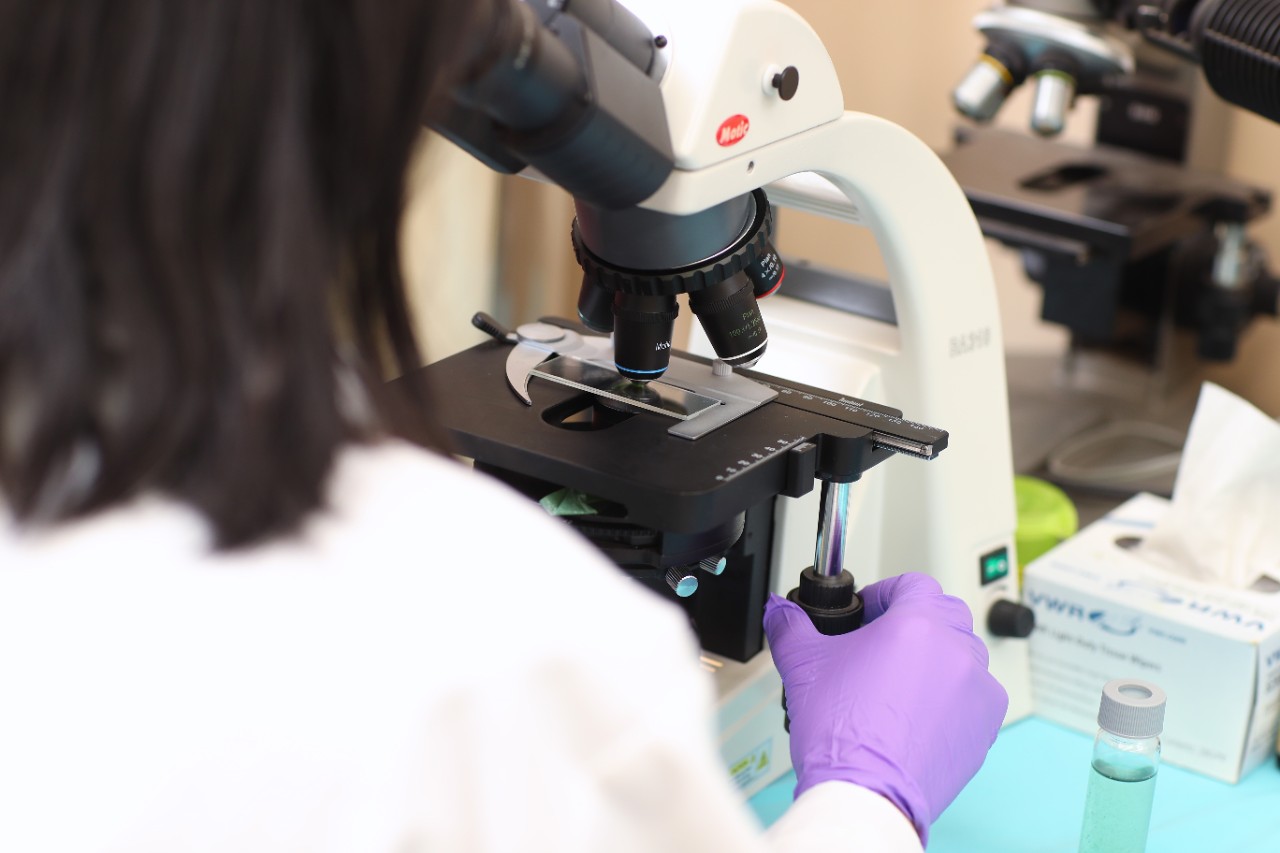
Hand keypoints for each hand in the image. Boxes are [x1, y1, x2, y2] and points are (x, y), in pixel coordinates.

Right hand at [764, 573, 1007, 842]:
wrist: (866, 793)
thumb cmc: (843, 733)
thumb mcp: (802, 666)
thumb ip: (790, 626)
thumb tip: (779, 611)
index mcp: (917, 624)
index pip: (913, 583)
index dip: (886, 593)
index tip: (869, 612)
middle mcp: (955, 650)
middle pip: (944, 613)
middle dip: (914, 622)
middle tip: (882, 643)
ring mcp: (977, 689)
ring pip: (963, 655)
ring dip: (936, 658)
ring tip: (898, 682)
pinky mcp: (985, 726)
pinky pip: (975, 696)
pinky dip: (952, 697)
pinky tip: (917, 715)